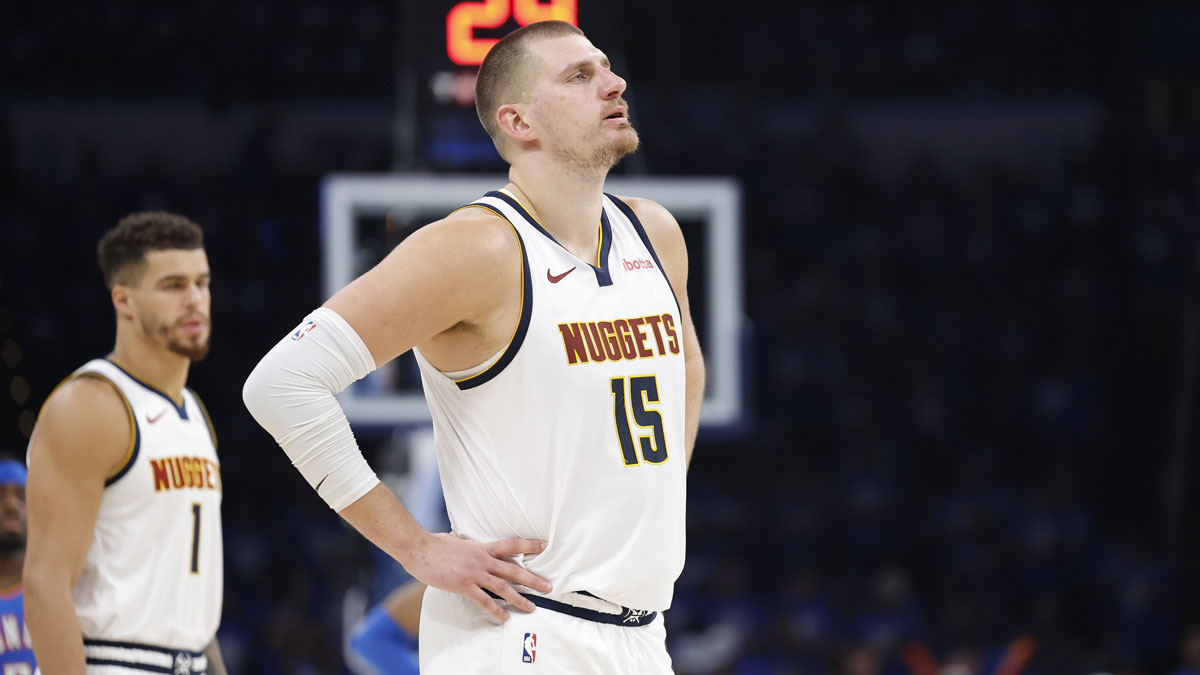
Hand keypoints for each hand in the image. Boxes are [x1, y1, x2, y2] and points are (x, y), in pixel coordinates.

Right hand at [403, 532, 552, 620]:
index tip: (544, 546)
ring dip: (519, 598)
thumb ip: (460, 539)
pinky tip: (504, 617)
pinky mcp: (464, 585)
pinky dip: (495, 609)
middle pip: (513, 569)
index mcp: (481, 547)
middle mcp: (482, 560)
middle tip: (548, 586)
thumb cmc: (433, 543)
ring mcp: (474, 573)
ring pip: (503, 587)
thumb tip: (457, 535)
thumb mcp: (453, 538)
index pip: (511, 545)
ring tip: (532, 607)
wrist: (418, 548)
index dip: (529, 545)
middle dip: (533, 579)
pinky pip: (484, 600)